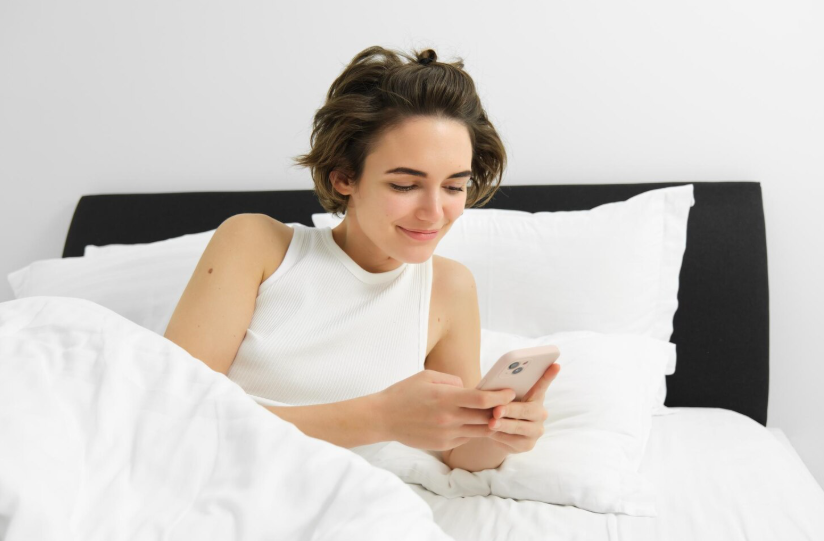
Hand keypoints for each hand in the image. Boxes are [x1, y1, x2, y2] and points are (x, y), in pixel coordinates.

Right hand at [376, 369, 516, 450]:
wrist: (383, 418)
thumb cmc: (405, 393)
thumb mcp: (427, 376)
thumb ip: (453, 381)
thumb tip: (470, 388)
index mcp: (446, 397)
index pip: (482, 399)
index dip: (500, 396)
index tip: (511, 392)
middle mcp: (449, 418)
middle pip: (486, 417)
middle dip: (500, 411)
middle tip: (511, 404)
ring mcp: (446, 434)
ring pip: (479, 431)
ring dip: (490, 423)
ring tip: (498, 415)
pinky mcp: (443, 445)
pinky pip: (466, 438)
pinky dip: (473, 430)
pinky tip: (473, 423)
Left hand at [486, 363, 560, 452]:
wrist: (497, 433)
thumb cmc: (500, 409)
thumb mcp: (500, 399)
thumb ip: (501, 392)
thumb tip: (486, 388)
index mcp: (535, 397)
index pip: (542, 385)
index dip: (549, 375)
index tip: (555, 364)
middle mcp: (540, 413)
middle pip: (526, 410)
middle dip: (511, 410)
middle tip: (497, 410)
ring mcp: (536, 430)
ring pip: (520, 427)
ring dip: (504, 425)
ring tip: (492, 423)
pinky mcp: (528, 445)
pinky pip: (514, 440)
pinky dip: (501, 436)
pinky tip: (491, 433)